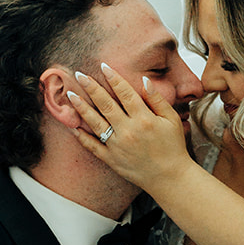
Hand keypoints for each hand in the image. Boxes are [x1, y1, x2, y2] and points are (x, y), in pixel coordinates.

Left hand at [67, 64, 192, 192]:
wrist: (170, 178)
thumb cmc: (173, 148)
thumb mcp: (171, 120)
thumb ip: (157, 100)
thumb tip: (144, 80)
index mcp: (144, 119)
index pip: (125, 93)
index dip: (114, 78)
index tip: (103, 66)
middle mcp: (128, 131)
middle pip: (106, 104)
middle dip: (92, 88)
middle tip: (79, 75)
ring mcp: (117, 146)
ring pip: (95, 123)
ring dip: (81, 108)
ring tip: (70, 95)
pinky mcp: (111, 160)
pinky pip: (93, 146)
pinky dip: (81, 136)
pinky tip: (72, 125)